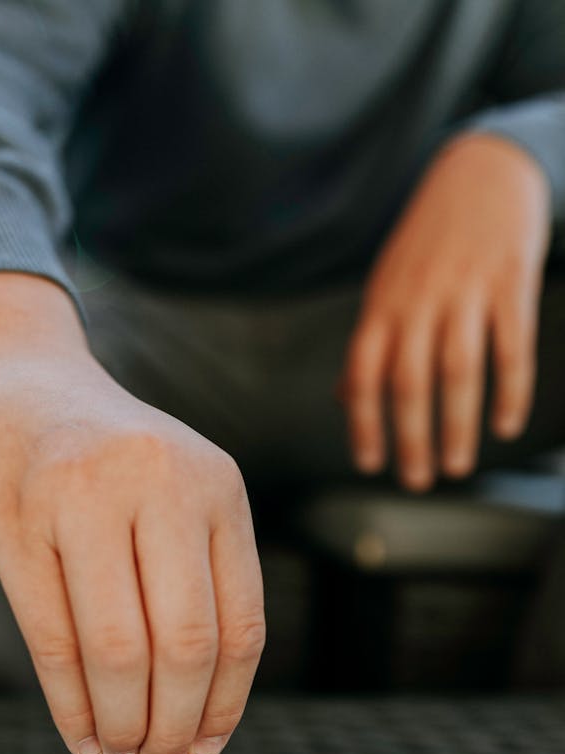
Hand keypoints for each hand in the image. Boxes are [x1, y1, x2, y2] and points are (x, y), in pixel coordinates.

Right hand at [0, 273, 264, 753]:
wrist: (13, 381)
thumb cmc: (101, 457)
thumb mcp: (173, 492)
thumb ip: (192, 584)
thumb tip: (200, 715)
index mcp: (216, 486)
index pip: (241, 623)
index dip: (227, 703)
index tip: (209, 747)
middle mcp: (160, 485)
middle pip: (185, 645)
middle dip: (175, 725)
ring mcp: (84, 499)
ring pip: (118, 651)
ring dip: (122, 722)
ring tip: (118, 750)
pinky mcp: (17, 522)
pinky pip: (52, 640)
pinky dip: (70, 704)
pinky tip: (79, 733)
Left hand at [341, 133, 550, 489]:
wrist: (484, 169)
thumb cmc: (430, 239)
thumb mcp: (387, 283)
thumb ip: (370, 340)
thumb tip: (342, 395)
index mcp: (383, 304)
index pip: (362, 373)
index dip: (363, 423)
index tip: (368, 464)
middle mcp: (418, 299)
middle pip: (409, 382)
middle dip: (410, 439)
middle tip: (416, 482)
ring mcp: (465, 289)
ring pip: (457, 371)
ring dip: (456, 426)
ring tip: (457, 466)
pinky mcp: (511, 281)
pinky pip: (511, 346)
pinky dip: (509, 390)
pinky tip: (505, 424)